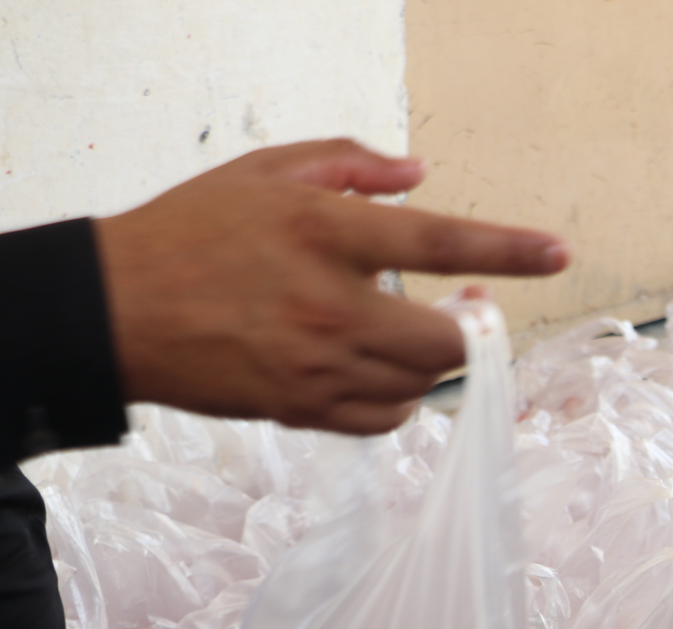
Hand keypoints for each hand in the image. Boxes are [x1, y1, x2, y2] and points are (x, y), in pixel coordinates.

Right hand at [93, 139, 568, 434]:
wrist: (114, 311)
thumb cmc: (192, 233)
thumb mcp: (264, 172)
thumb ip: (349, 167)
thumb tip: (419, 174)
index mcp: (325, 235)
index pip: (441, 241)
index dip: (508, 250)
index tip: (558, 254)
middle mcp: (331, 305)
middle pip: (449, 340)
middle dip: (475, 328)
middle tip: (475, 307)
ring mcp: (319, 366)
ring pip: (423, 384)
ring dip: (436, 363)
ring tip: (417, 333)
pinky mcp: (303, 409)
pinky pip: (387, 418)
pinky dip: (401, 399)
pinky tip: (384, 372)